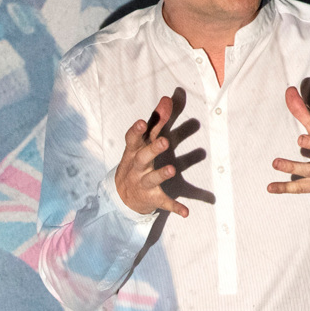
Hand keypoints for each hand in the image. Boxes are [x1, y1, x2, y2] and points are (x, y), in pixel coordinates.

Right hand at [112, 94, 189, 217]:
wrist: (123, 196)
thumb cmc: (137, 162)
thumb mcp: (144, 143)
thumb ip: (157, 121)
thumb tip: (168, 98)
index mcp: (135, 152)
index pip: (134, 140)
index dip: (137, 131)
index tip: (143, 121)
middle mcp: (137, 168)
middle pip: (143, 157)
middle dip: (152, 149)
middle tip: (164, 141)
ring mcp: (144, 183)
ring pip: (152, 178)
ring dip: (161, 174)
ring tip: (172, 170)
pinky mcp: (154, 198)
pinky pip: (164, 202)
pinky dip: (174, 207)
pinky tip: (185, 212)